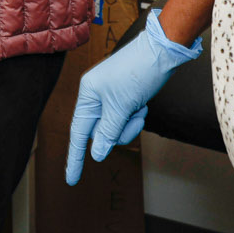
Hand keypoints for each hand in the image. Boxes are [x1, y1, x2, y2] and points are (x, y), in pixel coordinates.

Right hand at [64, 16, 201, 185]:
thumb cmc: (139, 72)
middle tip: (135, 116)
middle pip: (101, 133)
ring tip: (140, 108)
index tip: (71, 181)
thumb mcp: (122, 105)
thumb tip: (96, 154)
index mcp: (88, 94)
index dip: (74, 158)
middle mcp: (96, 96)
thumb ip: (108, 132)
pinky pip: (126, 120)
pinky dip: (136, 117)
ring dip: (130, 124)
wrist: (162, 51)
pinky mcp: (124, 98)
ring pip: (116, 129)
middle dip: (120, 131)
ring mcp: (110, 97)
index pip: (78, 133)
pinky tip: (143, 103)